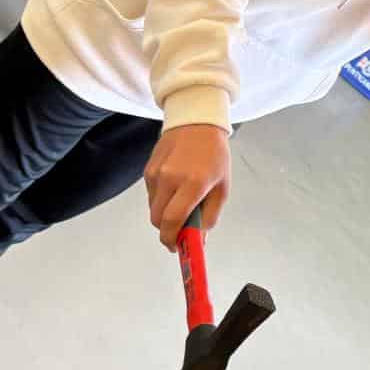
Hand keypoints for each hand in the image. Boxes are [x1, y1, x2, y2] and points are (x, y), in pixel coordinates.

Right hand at [144, 125, 229, 249]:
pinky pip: (151, 196)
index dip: (173, 239)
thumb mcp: (222, 187)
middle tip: (181, 233)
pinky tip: (175, 189)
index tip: (177, 248)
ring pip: (153, 210)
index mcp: (193, 183)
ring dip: (165, 216)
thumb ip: (209, 216)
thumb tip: (198, 237)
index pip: (173, 220)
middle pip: (158, 220)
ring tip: (182, 203)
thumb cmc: (214, 153)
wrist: (196, 121)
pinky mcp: (147, 170)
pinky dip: (162, 201)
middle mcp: (170, 178)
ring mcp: (156, 174)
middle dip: (168, 232)